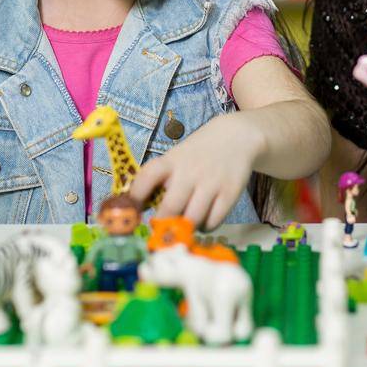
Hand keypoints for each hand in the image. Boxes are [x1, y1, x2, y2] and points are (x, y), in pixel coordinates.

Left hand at [127, 117, 260, 230]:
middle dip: (162, 224)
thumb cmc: (199, 153)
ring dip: (185, 229)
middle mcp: (189, 172)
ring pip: (192, 220)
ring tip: (185, 225)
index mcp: (171, 161)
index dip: (135, 197)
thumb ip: (161, 180)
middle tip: (161, 230)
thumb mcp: (177, 158)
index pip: (146, 178)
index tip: (130, 213)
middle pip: (169, 208)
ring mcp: (210, 184)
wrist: (236, 136)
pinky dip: (205, 227)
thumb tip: (140, 209)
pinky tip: (204, 219)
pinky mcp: (229, 194)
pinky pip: (213, 222)